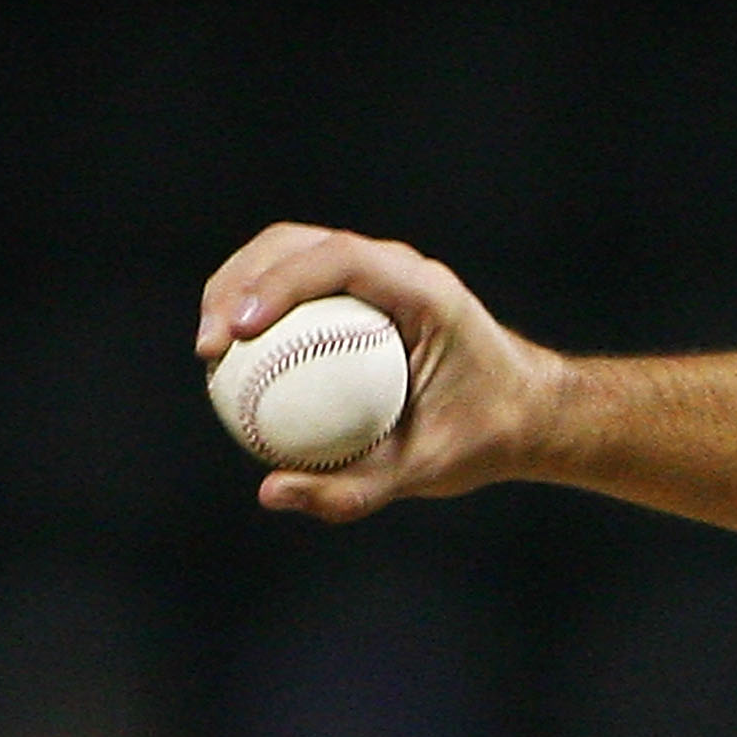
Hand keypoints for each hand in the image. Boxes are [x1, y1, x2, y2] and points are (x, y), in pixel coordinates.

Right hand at [197, 223, 562, 520]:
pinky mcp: (366, 292)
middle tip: (207, 348)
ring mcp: (382, 275)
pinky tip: (234, 361)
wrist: (528, 414)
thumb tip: (270, 492)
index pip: (337, 260)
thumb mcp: (425, 473)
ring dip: (238, 289)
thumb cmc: (484, 440)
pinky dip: (263, 310)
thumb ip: (352, 489)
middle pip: (297, 244)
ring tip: (210, 352)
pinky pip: (303, 288)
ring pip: (290, 256)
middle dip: (237, 282)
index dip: (276, 285)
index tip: (235, 333)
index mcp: (424, 292)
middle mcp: (401, 270)